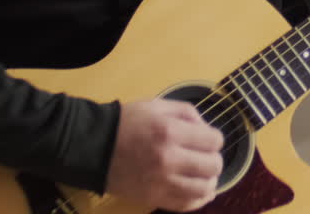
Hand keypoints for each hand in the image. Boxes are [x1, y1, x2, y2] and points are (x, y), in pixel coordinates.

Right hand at [106, 99, 223, 211]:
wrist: (95, 147)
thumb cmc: (127, 123)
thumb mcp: (157, 105)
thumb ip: (187, 112)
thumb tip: (206, 128)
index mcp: (170, 132)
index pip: (214, 141)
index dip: (213, 138)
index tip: (206, 139)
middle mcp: (168, 159)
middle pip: (213, 166)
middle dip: (213, 159)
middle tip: (205, 155)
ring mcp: (161, 182)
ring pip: (204, 189)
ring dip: (209, 180)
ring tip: (203, 174)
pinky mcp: (153, 198)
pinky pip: (186, 205)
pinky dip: (199, 199)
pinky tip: (200, 190)